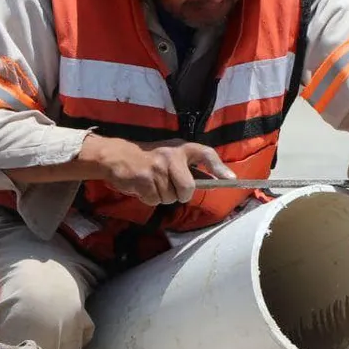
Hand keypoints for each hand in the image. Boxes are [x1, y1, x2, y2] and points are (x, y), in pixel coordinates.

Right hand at [92, 137, 234, 205]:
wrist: (117, 157)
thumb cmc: (149, 159)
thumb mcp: (170, 156)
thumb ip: (189, 168)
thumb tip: (214, 181)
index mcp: (181, 148)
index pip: (205, 153)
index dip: (219, 167)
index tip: (231, 180)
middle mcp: (171, 155)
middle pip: (187, 189)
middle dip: (180, 195)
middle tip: (169, 187)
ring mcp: (157, 167)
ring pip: (170, 198)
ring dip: (162, 196)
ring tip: (152, 183)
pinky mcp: (144, 179)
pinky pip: (155, 200)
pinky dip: (149, 198)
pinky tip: (143, 186)